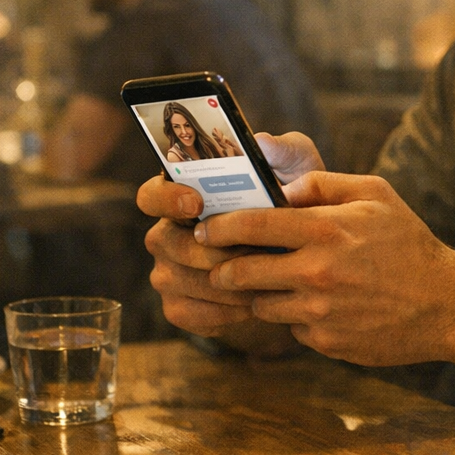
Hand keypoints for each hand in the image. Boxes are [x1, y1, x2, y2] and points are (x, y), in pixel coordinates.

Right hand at [137, 131, 323, 353]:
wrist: (304, 258)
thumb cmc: (293, 203)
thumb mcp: (297, 170)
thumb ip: (283, 150)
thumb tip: (260, 142)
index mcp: (182, 194)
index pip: (151, 195)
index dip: (166, 198)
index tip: (197, 202)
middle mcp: (166, 232)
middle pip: (164, 242)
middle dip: (211, 249)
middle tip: (253, 252)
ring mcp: (168, 270)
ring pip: (177, 279)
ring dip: (222, 281)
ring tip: (262, 280)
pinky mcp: (180, 306)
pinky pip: (189, 312)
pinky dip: (222, 311)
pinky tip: (252, 304)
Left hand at [197, 171, 454, 365]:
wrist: (445, 305)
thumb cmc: (409, 243)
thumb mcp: (375, 194)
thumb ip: (322, 184)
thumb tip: (279, 189)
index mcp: (325, 231)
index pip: (251, 225)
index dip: (218, 226)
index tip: (204, 228)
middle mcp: (316, 273)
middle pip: (241, 272)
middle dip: (223, 267)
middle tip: (221, 263)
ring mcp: (319, 314)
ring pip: (261, 305)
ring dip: (260, 293)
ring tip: (277, 281)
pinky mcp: (326, 343)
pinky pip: (291, 329)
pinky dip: (295, 318)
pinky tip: (318, 306)